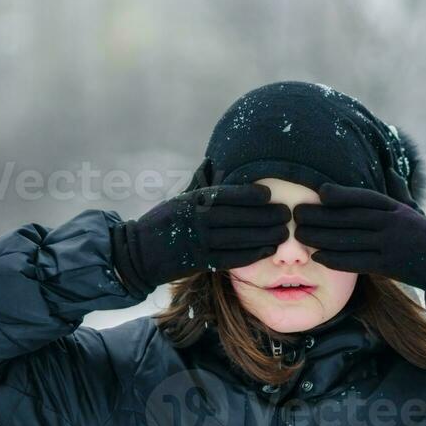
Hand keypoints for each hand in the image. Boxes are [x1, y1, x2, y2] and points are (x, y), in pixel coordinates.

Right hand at [110, 183, 290, 293]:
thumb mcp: (179, 199)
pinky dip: (251, 254)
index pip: (227, 195)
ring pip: (238, 238)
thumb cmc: (164, 222)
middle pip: (238, 217)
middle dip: (266, 216)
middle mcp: (197, 220)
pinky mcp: (199, 262)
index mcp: (193, 201)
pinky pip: (231, 258)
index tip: (269, 194)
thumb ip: (201, 188)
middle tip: (286, 214)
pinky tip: (266, 250)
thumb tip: (213, 163)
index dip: (250, 194)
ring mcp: (199, 242)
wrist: (139, 252)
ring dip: (264, 236)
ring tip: (283, 233)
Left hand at [292, 182, 425, 292]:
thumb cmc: (418, 232)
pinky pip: (357, 262)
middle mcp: (391, 223)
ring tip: (300, 235)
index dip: (342, 194)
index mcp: (394, 207)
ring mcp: (389, 245)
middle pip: (351, 218)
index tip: (320, 191)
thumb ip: (392, 190)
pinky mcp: (387, 266)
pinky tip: (318, 256)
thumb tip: (384, 169)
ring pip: (349, 239)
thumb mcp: (407, 207)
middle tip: (298, 214)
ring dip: (321, 237)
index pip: (365, 197)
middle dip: (321, 216)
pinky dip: (336, 260)